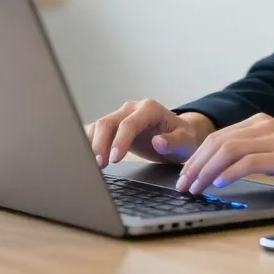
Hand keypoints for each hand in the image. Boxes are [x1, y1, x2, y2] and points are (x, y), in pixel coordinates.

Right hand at [86, 99, 214, 166]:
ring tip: (93, 165)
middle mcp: (133, 109)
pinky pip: (97, 131)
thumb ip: (173, 142)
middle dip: (101, 143)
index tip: (114, 159)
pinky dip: (91, 143)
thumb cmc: (183, 138)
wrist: (179, 137)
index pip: (129, 123)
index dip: (120, 141)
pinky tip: (88, 158)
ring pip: (99, 126)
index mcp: (150, 109)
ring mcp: (122, 116)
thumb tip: (158, 142)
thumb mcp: (185, 142)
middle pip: (108, 121)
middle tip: (100, 165)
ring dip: (93, 144)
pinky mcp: (115, 126)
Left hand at [174, 113, 273, 195]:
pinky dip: (230, 173)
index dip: (197, 156)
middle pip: (218, 141)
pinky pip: (248, 162)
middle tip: (183, 185)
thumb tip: (221, 171)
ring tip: (195, 188)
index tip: (185, 175)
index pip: (219, 137)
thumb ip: (254, 153)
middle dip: (195, 165)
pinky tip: (220, 185)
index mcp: (261, 122)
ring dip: (206, 171)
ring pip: (228, 150)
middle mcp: (265, 125)